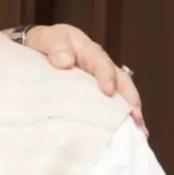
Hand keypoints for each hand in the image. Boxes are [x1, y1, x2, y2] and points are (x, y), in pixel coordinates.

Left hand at [21, 24, 144, 133]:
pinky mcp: (94, 96)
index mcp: (89, 51)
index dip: (106, 76)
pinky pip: (108, 107)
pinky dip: (117, 120)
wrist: (35, 49)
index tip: (108, 91)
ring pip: (120, 96)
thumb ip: (55, 46)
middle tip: (136, 118)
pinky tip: (124, 136)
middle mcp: (100, 67)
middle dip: (130, 99)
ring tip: (138, 132)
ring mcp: (99, 82)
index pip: (101, 63)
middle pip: (121, 82)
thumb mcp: (46, 38)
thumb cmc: (43, 43)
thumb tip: (65, 61)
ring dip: (129, 113)